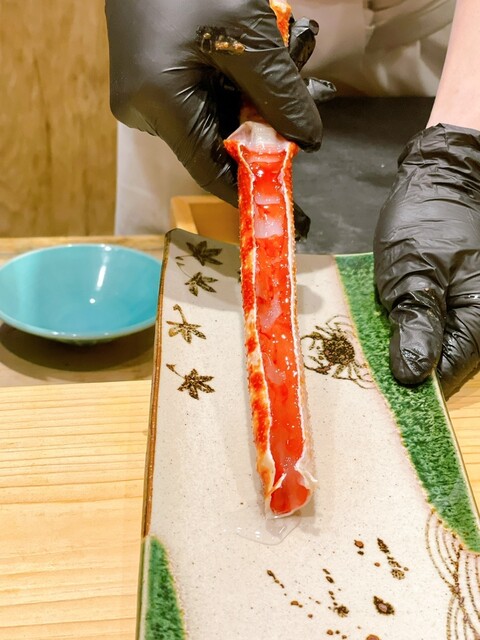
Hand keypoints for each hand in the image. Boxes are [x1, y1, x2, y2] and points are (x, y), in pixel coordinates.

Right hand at [105, 1, 332, 237]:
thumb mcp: (247, 34)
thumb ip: (279, 92)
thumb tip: (309, 139)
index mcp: (158, 103)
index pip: (212, 171)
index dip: (253, 193)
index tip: (290, 215)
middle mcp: (145, 110)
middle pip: (218, 145)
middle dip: (264, 131)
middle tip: (300, 111)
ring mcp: (145, 96)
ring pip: (213, 121)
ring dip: (253, 103)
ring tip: (282, 60)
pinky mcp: (152, 80)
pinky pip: (201, 100)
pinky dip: (235, 88)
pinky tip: (255, 59)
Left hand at [374, 124, 479, 396]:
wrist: (442, 178)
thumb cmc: (427, 220)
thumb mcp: (412, 273)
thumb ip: (416, 326)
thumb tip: (414, 377)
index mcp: (477, 318)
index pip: (447, 372)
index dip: (416, 382)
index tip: (381, 384)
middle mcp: (478, 316)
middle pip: (443, 359)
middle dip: (408, 361)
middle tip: (370, 358)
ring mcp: (467, 305)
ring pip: (437, 341)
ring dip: (407, 341)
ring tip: (378, 334)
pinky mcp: (455, 294)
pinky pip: (434, 321)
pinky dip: (411, 323)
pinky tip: (391, 317)